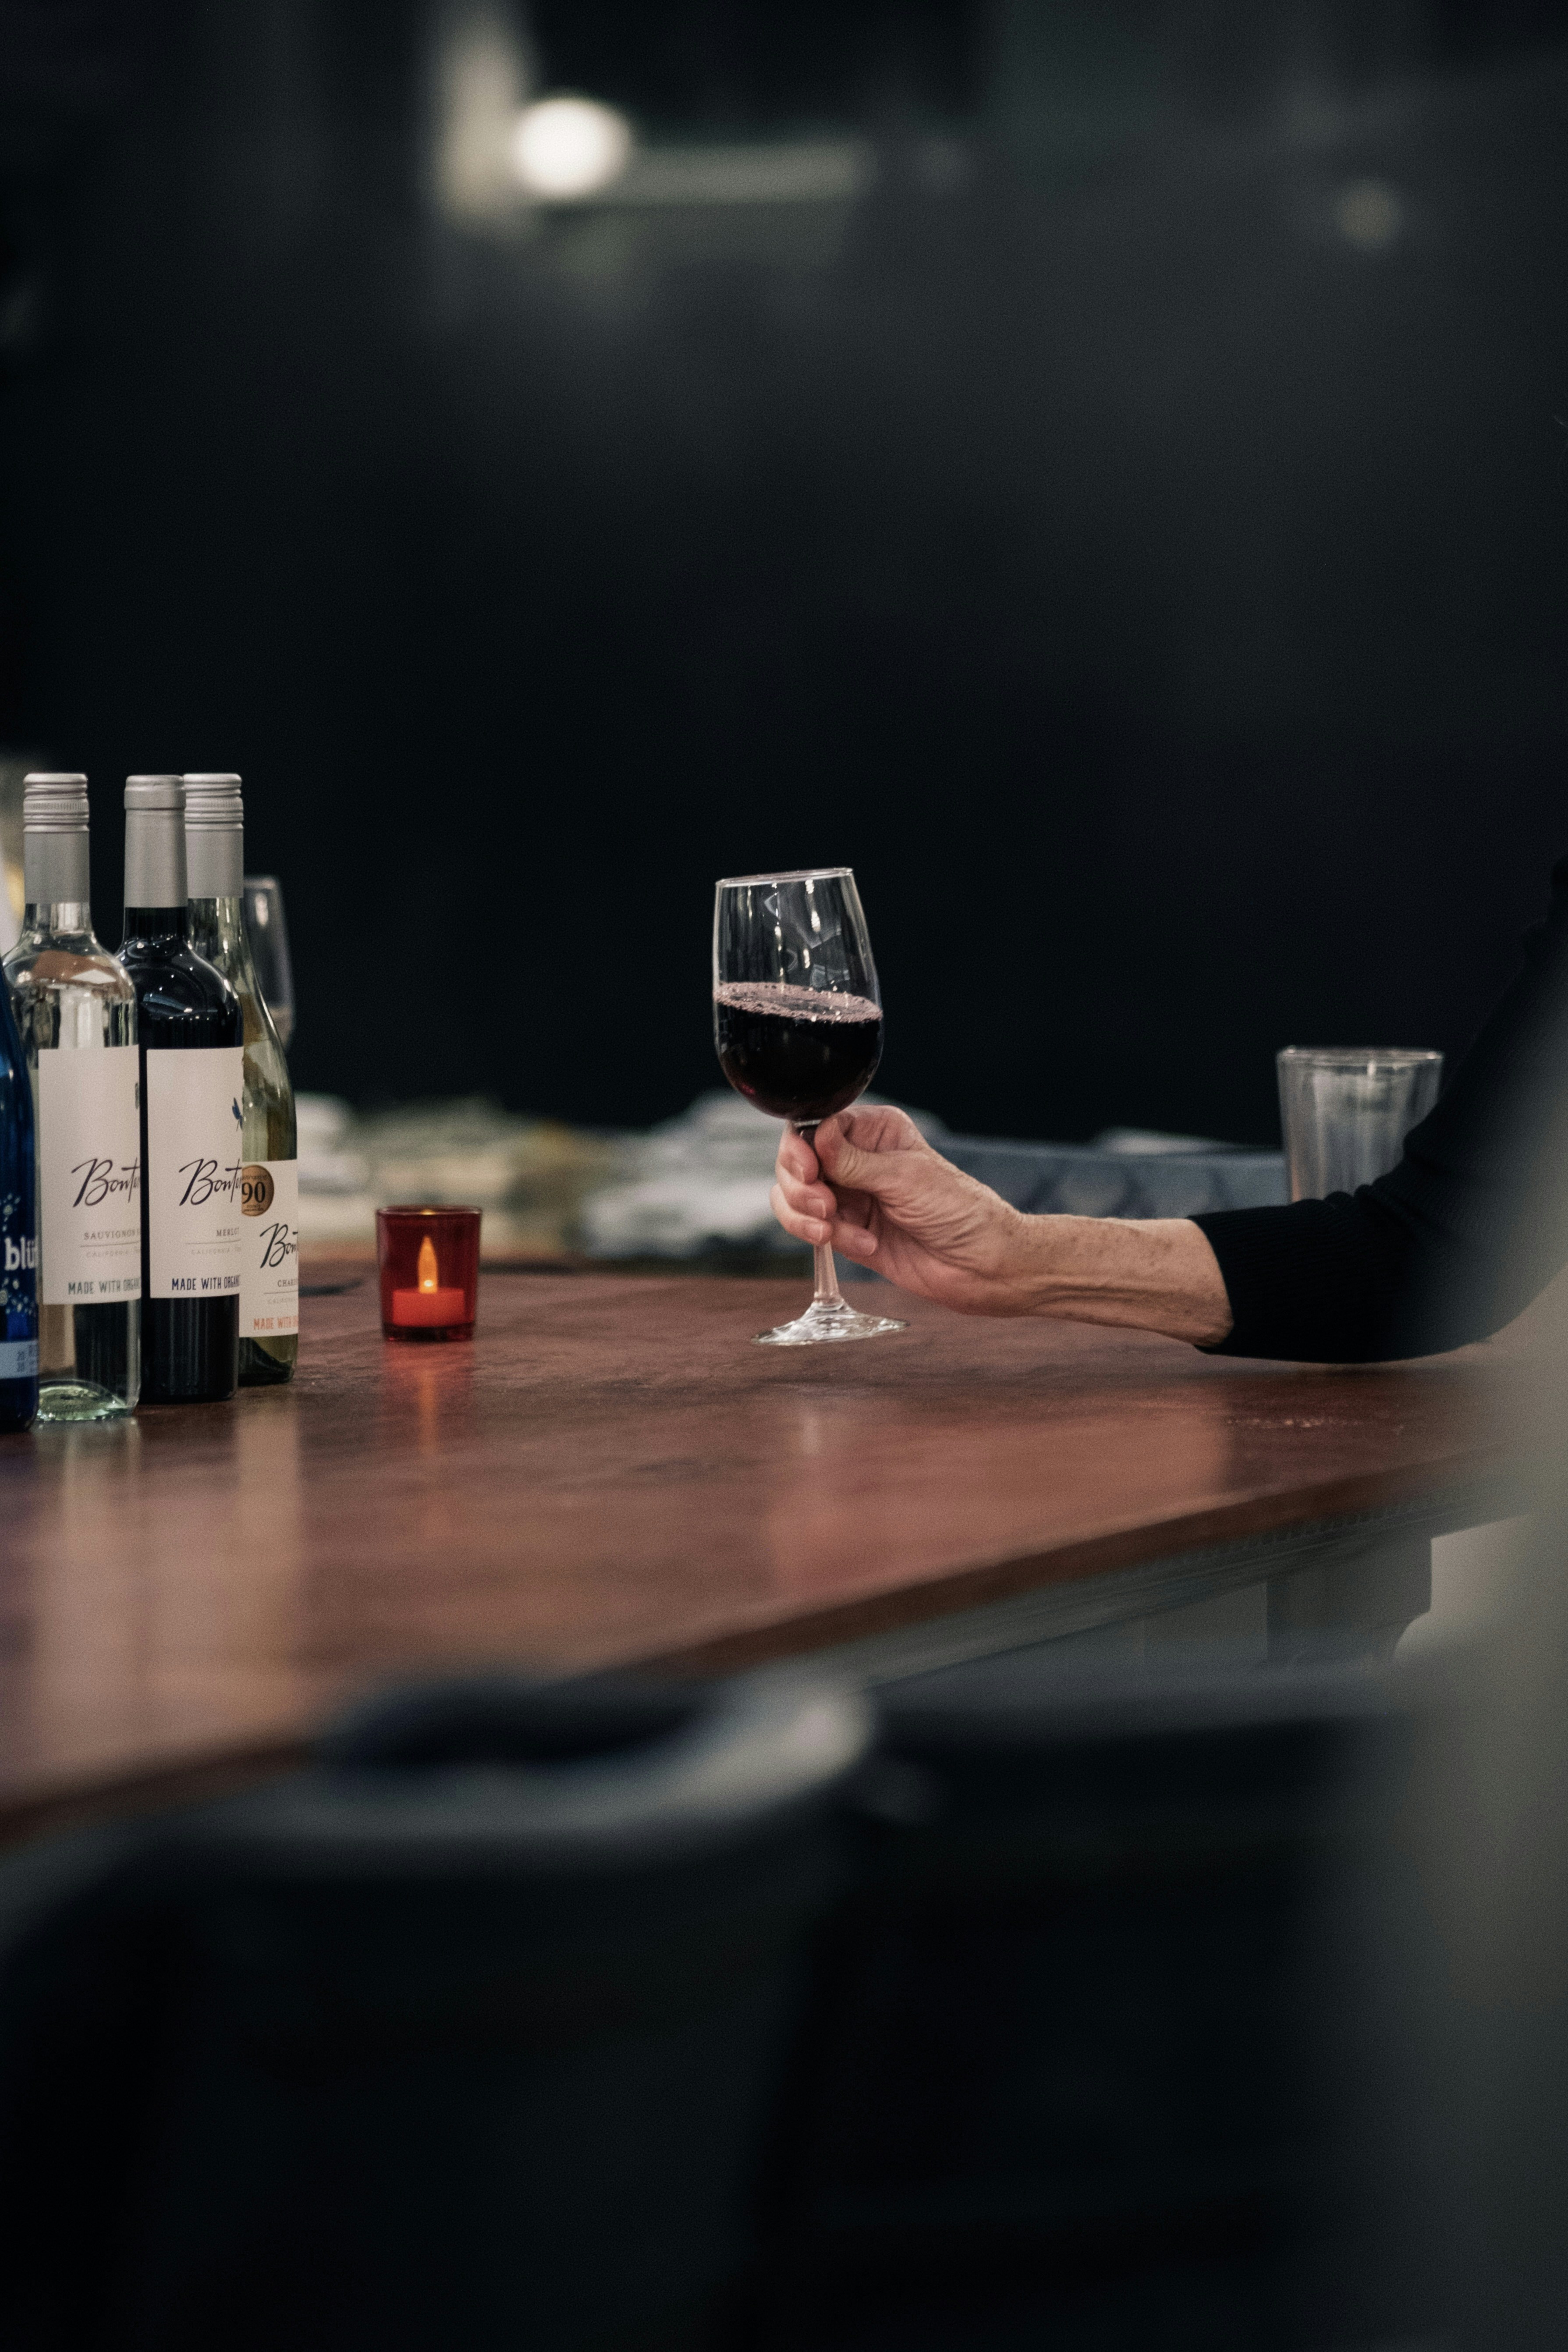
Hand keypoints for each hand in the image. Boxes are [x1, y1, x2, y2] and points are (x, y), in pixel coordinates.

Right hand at [770, 1107, 1031, 1314]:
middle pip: (797, 1161)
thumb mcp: (904, 1177)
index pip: (817, 1125)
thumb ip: (853, 1161)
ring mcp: (849, 1196)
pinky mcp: (846, 1231)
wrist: (980, 1264)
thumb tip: (815, 1135)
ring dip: (806, 1215)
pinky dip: (826, 1238)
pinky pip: (811, 1228)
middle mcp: (857, 1159)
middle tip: (823, 1205)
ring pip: (795, 1197)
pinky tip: (864, 1245)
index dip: (802, 1148)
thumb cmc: (958, 1210)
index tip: (808, 1170)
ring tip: (833, 1230)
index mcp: (875, 1131)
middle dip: (801, 1186)